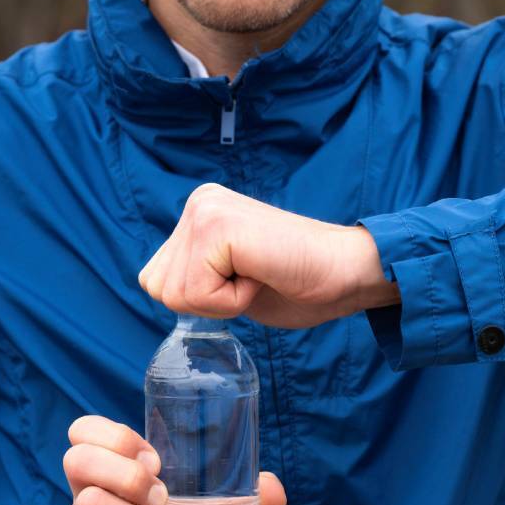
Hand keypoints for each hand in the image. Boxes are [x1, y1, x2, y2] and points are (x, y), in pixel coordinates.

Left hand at [138, 183, 399, 327]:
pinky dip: (231, 301)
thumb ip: (196, 275)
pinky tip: (261, 276)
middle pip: (157, 287)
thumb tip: (159, 287)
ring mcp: (205, 210)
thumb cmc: (301, 282)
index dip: (200, 300)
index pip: (156, 280)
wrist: (348, 274)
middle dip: (205, 301)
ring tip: (258, 276)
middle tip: (253, 279)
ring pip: (174, 293)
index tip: (246, 280)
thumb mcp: (230, 278)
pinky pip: (197, 293)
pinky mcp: (218, 226)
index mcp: (199, 212)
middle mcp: (198, 203)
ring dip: (220, 301)